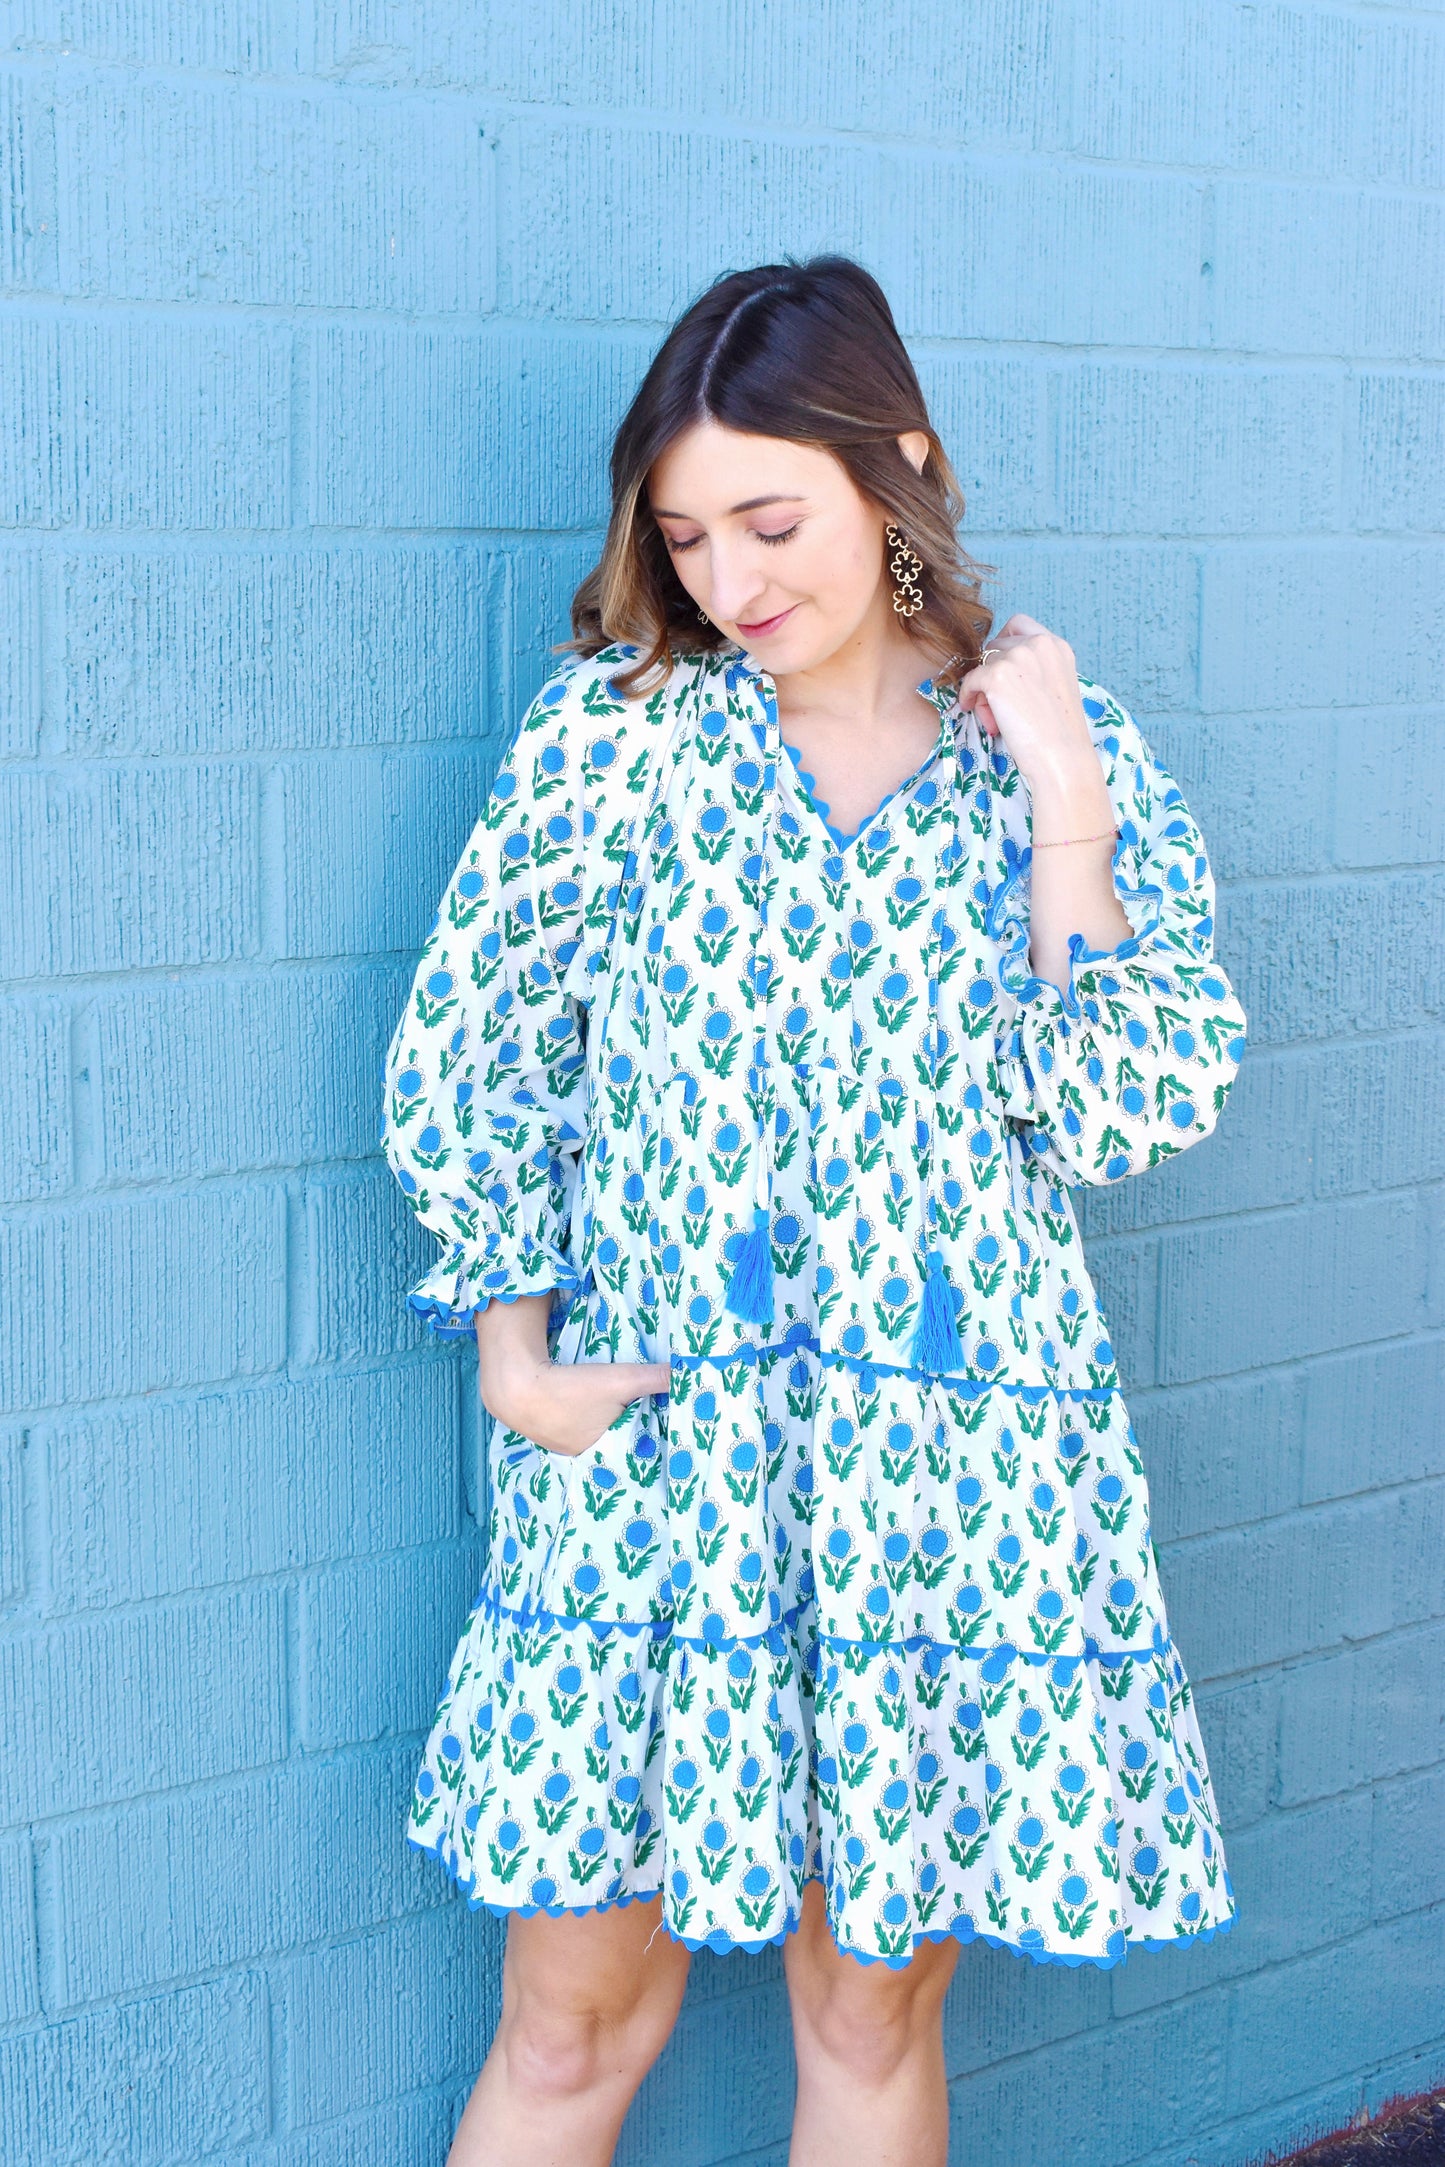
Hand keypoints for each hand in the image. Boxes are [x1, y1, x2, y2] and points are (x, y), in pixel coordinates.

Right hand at [480, 1348, 671, 1457]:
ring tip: (628, 1415)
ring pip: (600, 1440)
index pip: (641, 1452)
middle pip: (620, 1447)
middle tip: (656, 1423)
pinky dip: (590, 1423)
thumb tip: (691, 1372)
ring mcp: (567, 1448)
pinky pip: (581, 1432)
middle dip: (636, 1436)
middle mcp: (587, 1457)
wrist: (517, 1388)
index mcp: (607, 1452)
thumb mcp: (621, 1379)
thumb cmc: (572, 1389)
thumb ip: (657, 1377)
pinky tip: (593, 1411)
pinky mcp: (552, 1434)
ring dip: (611, 1429)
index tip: (672, 1435)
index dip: (655, 1442)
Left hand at [958, 614, 1098, 795]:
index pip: (1018, 624)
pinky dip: (968, 695)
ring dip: (982, 688)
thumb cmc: (1058, 732)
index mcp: (1057, 645)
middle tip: (996, 701)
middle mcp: (1039, 644)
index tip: (1000, 667)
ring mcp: (1018, 657)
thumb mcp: (1055, 685)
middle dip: (992, 671)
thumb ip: (1034, 668)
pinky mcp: (997, 675)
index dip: (1003, 644)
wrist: (1063, 756)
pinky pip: (970, 680)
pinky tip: (973, 709)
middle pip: (995, 645)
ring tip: (993, 715)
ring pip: (982, 664)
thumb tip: (992, 667)